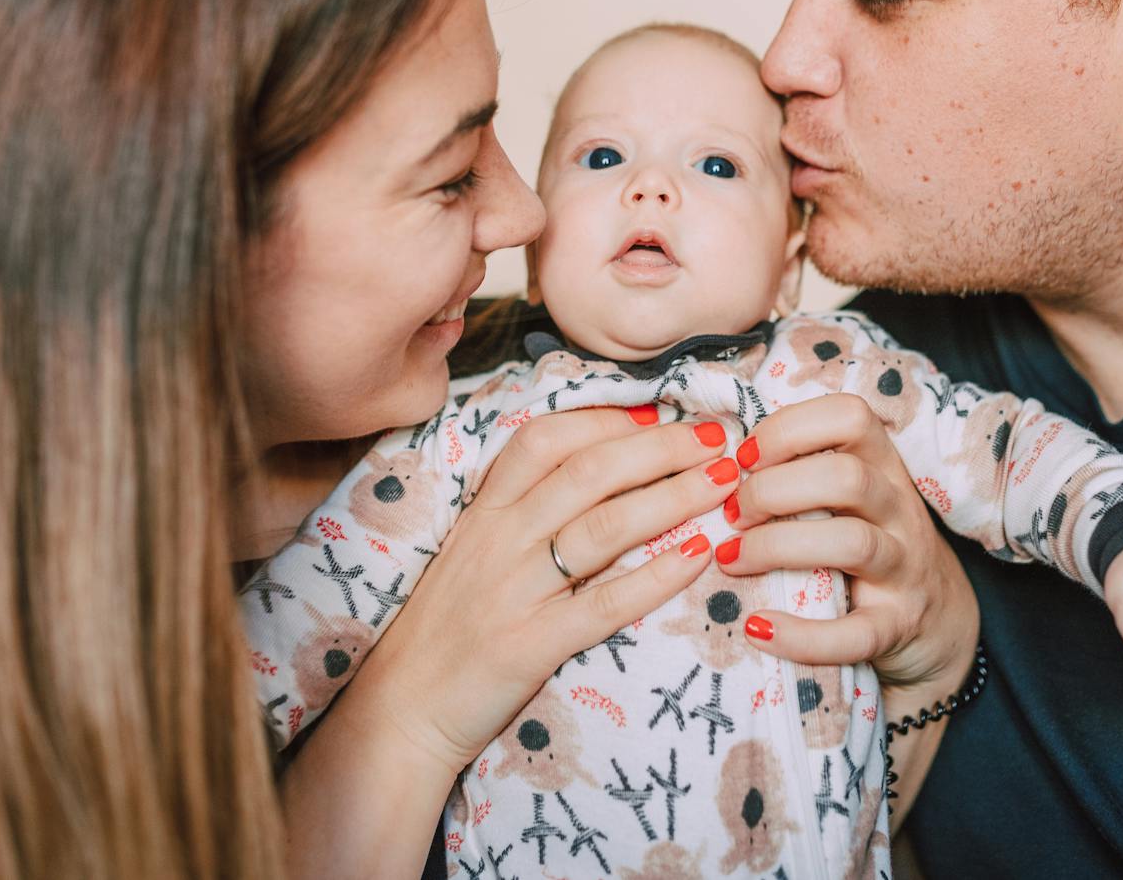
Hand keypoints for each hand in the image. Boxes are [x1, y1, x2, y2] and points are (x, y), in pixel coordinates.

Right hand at [340, 407, 742, 775]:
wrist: (400, 711)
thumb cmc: (446, 629)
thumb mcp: (472, 554)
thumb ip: (521, 513)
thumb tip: (595, 472)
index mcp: (484, 513)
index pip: (545, 440)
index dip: (607, 419)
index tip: (659, 412)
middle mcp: (499, 541)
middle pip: (589, 472)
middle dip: (660, 448)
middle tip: (715, 439)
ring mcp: (514, 591)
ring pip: (604, 527)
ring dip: (672, 497)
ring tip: (723, 483)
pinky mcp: (530, 645)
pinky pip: (604, 603)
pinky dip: (656, 576)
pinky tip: (698, 556)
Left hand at [713, 393, 978, 694]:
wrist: (937, 619)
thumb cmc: (868, 541)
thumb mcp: (849, 496)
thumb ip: (802, 470)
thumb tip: (715, 460)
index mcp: (882, 466)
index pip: (851, 416)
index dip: (789, 428)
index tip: (744, 457)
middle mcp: (898, 509)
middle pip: (847, 476)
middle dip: (773, 490)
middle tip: (732, 514)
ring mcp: (903, 568)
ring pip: (852, 543)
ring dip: (777, 547)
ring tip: (731, 560)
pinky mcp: (896, 626)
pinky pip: (854, 634)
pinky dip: (801, 635)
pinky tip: (757, 628)